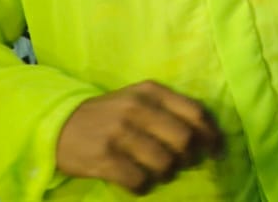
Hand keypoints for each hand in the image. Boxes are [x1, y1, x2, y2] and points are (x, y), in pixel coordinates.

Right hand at [56, 81, 222, 194]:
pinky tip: (139, 183)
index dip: (212, 135)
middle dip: (190, 157)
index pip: (195, 112)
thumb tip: (206, 136)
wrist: (60, 124)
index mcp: (151, 91)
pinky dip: (144, 186)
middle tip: (185, 164)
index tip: (217, 151)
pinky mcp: (103, 158)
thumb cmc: (108, 114)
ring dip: (167, 173)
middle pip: (183, 140)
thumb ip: (169, 110)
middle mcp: (137, 108)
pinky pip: (138, 180)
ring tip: (160, 173)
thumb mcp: (138, 99)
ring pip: (164, 162)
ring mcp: (119, 133)